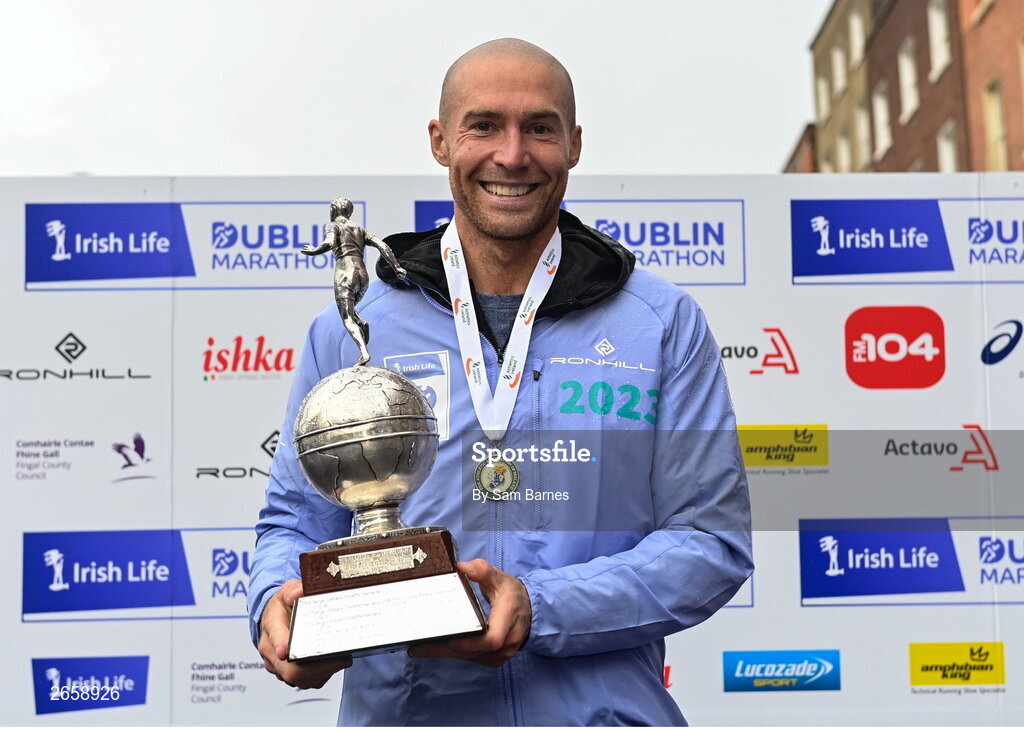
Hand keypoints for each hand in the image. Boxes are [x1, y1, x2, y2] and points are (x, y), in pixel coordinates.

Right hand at [258, 579, 351, 688]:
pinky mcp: (288, 676)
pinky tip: (335, 663)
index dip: (281, 645)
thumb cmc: (281, 607)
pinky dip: (323, 675)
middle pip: (290, 669)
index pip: (275, 637)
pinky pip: (307, 682)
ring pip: (300, 680)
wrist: (272, 620)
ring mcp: (279, 667)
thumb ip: (293, 591)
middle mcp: (271, 651)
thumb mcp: (286, 591)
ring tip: (343, 659)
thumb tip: (300, 592)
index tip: (286, 651)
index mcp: (272, 627)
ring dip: (324, 672)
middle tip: (342, 658)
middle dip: (319, 667)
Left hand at [408, 559, 531, 667]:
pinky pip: (471, 659)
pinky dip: (454, 653)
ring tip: (419, 648)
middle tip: (417, 645)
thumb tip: (461, 567)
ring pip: (469, 657)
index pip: (492, 640)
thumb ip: (482, 571)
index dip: (469, 642)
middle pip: (473, 652)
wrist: (529, 610)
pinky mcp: (493, 659)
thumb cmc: (513, 595)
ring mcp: (500, 655)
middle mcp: (506, 643)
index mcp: (508, 620)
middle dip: (445, 648)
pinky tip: (435, 649)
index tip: (447, 638)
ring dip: (445, 653)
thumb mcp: (499, 578)